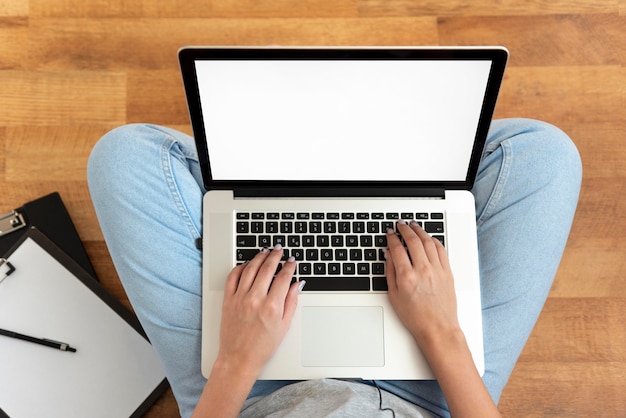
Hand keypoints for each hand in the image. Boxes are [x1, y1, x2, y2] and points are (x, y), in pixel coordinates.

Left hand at [216, 245, 300, 376]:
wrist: (239, 358)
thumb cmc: (262, 347)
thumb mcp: (284, 326)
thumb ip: (292, 302)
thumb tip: (297, 285)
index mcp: (272, 306)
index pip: (283, 277)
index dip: (289, 266)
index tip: (292, 261)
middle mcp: (255, 299)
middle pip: (267, 268)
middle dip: (275, 256)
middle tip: (279, 250)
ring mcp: (240, 298)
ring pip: (250, 268)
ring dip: (259, 257)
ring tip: (265, 252)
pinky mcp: (228, 300)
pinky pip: (233, 277)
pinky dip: (240, 267)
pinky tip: (246, 264)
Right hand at [385, 221, 460, 346]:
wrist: (438, 328)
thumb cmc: (416, 317)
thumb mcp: (394, 296)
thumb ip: (390, 272)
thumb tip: (389, 255)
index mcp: (406, 277)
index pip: (397, 248)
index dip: (391, 237)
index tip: (389, 233)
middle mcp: (423, 270)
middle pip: (413, 240)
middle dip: (405, 229)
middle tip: (400, 224)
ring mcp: (437, 270)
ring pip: (428, 241)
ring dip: (419, 231)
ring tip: (413, 226)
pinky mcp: (447, 272)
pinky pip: (441, 250)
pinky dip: (434, 240)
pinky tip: (429, 237)